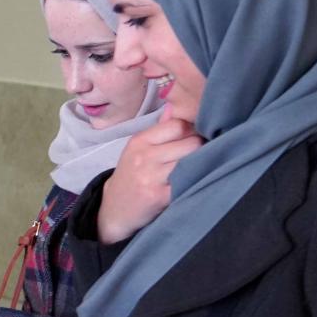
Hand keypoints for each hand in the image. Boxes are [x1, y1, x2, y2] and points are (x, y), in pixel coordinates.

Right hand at [97, 116, 204, 243]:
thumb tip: (175, 105)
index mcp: (140, 141)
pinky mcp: (160, 196)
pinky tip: (193, 182)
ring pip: (192, 161)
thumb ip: (159, 129)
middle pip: (191, 143)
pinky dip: (195, 181)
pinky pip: (188, 182)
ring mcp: (151, 177)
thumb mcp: (138, 150)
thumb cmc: (131, 176)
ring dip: (201, 164)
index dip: (192, 130)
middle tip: (202, 154)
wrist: (114, 210)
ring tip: (199, 167)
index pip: (178, 125)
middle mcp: (144, 157)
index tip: (196, 138)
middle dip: (200, 148)